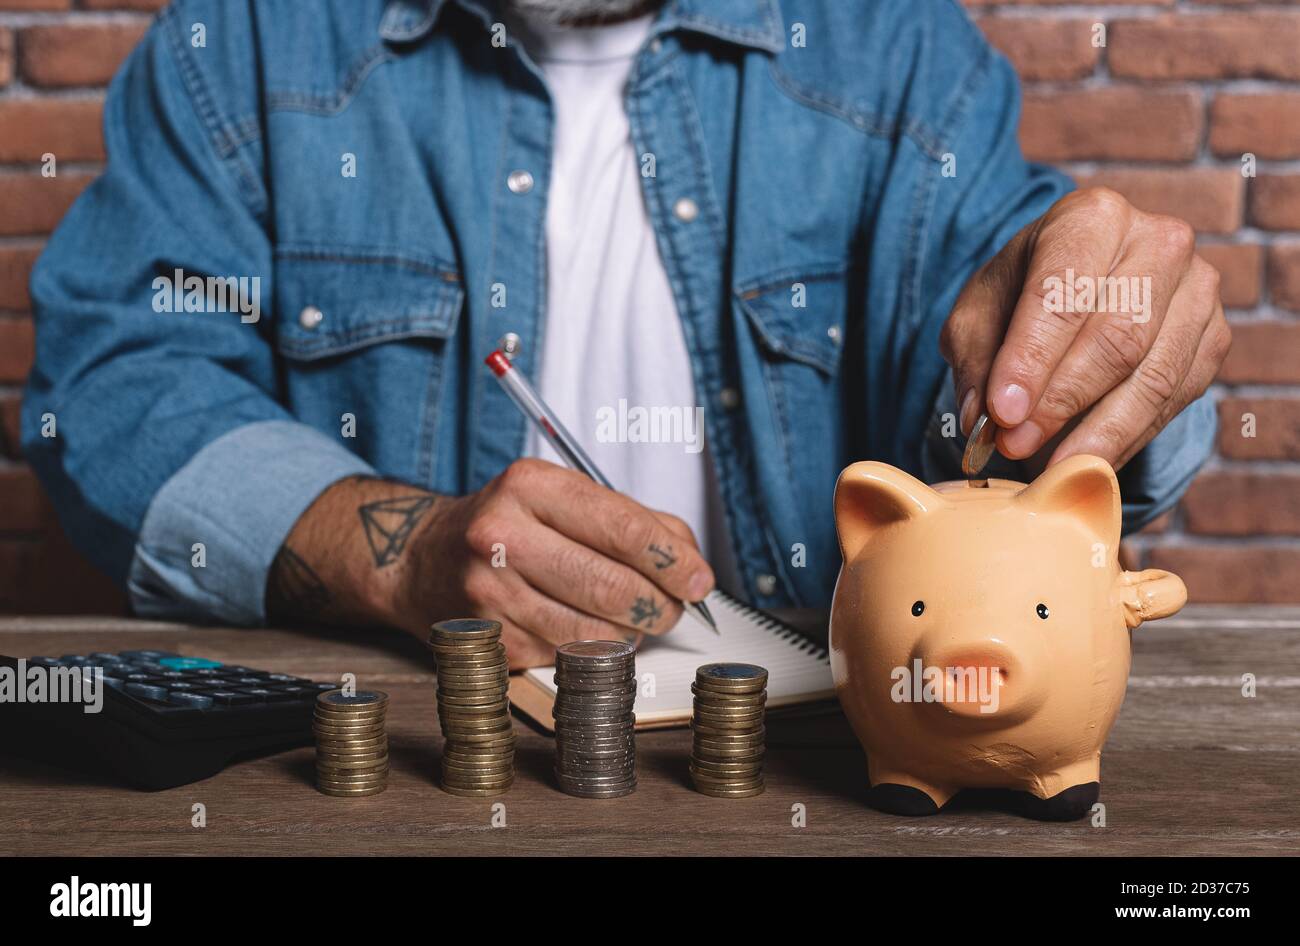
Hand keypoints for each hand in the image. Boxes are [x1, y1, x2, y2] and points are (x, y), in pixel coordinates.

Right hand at [397, 459, 714, 666]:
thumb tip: (692, 567)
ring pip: (595, 632)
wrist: (420, 557)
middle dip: (661, 605)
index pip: (624, 529)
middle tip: (674, 608)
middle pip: (613, 587)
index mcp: (530, 485)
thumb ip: (632, 521)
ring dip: (632, 633)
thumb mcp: (562, 496)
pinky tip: (587, 628)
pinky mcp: (490, 639)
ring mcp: (491, 592)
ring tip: (634, 618)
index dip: (674, 561)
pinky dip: (593, 649)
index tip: (699, 581)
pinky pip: (567, 655)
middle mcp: (502, 536)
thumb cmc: (509, 523)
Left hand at [940, 187, 1230, 469]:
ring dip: (1098, 432)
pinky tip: (1089, 463)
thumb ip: (975, 359)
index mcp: (1091, 217)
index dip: (1031, 360)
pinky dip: (1128, 439)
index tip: (1002, 413)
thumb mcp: (979, 314)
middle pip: (1116, 336)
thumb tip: (982, 418)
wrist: (1080, 288)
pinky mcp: (1214, 337)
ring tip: (1051, 469)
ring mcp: (1198, 289)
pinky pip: (1176, 399)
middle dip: (1061, 402)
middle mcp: (1158, 241)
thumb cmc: (1022, 296)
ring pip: (1154, 375)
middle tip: (1015, 445)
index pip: (1062, 294)